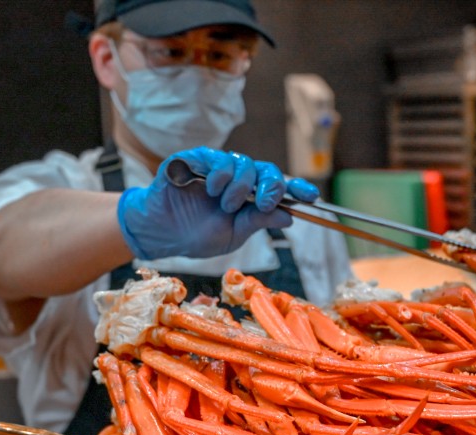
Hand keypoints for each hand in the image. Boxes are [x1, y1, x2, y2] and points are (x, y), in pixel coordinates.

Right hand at [117, 146, 319, 259]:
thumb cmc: (197, 234)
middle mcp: (238, 178)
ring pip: (243, 163)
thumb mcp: (233, 234)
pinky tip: (214, 189)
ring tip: (227, 204)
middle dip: (272, 185)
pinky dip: (220, 174)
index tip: (313, 197)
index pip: (279, 187)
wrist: (162, 233)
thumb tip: (288, 217)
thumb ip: (257, 222)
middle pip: (266, 170)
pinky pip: (216, 158)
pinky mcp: (195, 159)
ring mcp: (217, 166)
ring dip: (241, 185)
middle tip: (267, 201)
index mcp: (250, 197)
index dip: (297, 189)